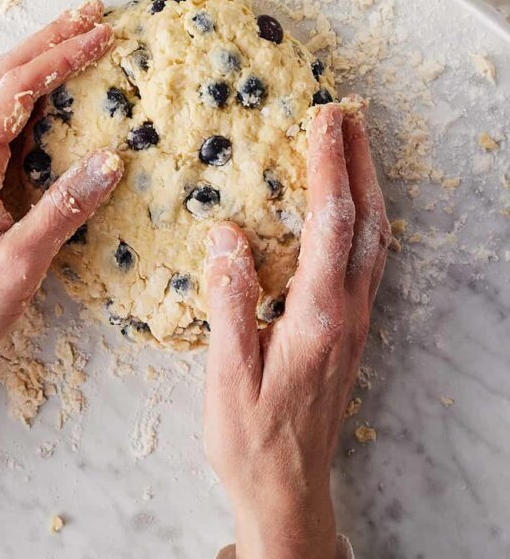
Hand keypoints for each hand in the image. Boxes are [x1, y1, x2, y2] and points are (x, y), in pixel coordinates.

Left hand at [0, 0, 122, 435]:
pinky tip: (58, 98)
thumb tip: (111, 159)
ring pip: (0, 98)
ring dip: (39, 63)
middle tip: (93, 14)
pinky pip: (2, 127)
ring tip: (80, 39)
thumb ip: (63, 210)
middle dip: (48, 41)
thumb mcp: (16, 268)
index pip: (14, 91)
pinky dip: (33, 99)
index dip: (59, 57)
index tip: (102, 36)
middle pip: (2, 79)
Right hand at [204, 104, 389, 558]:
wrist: (289, 489)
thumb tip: (227, 234)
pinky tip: (354, 207)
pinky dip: (366, 217)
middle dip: (358, 159)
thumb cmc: (250, 437)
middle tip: (347, 112)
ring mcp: (356, 319)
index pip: (329, 222)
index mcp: (316, 315)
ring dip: (369, 184)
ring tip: (355, 144)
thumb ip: (229, 300)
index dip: (327, 164)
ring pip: (376, 237)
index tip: (322, 117)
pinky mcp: (352, 328)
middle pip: (366, 219)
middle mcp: (347, 310)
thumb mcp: (225, 373)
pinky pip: (370, 258)